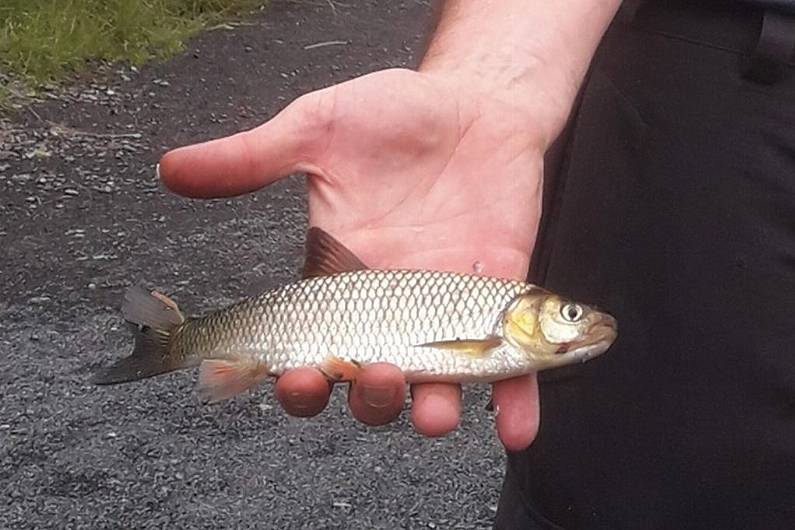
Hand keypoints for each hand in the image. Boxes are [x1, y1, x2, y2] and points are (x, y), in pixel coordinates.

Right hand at [159, 68, 547, 450]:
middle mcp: (392, 309)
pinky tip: (517, 429)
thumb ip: (251, 157)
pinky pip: (511, 364)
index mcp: (339, 280)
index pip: (307, 348)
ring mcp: (449, 311)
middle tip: (365, 374)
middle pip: (367, 382)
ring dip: (431, 409)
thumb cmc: (394, 113)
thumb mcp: (316, 129)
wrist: (474, 102)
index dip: (290, 375)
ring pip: (435, 385)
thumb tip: (170, 169)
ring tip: (431, 415)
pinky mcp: (500, 300)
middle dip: (363, 396)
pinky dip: (517, 402)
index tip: (281, 375)